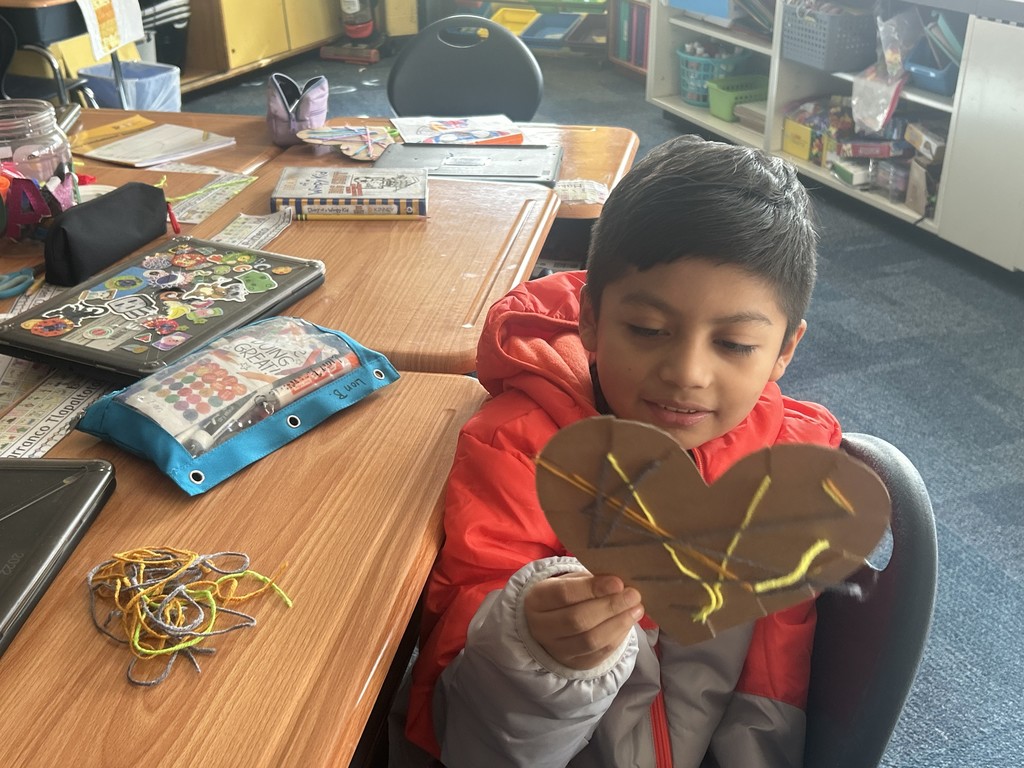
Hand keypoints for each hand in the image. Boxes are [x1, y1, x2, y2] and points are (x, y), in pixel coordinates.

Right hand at [524, 572, 643, 669]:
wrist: (551, 623)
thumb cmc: (566, 595)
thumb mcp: (570, 581)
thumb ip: (589, 580)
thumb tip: (619, 583)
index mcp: (536, 600)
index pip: (564, 594)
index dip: (593, 589)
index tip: (618, 583)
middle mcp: (541, 628)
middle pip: (578, 620)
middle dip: (610, 607)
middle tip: (633, 595)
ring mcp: (555, 650)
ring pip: (590, 641)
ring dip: (618, 624)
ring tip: (637, 609)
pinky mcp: (573, 664)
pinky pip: (599, 654)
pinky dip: (617, 637)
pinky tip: (628, 623)